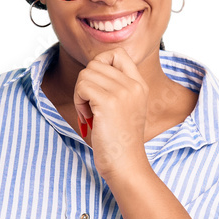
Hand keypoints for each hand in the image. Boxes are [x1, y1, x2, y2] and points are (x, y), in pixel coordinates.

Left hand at [73, 46, 148, 179]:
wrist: (125, 164)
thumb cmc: (119, 141)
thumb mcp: (125, 108)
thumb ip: (115, 87)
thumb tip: (90, 70)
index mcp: (140, 85)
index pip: (117, 53)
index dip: (100, 65)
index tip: (97, 87)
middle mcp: (134, 85)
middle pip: (96, 64)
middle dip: (86, 84)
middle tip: (90, 106)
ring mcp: (122, 92)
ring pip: (87, 73)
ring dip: (80, 93)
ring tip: (89, 113)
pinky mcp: (108, 102)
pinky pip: (82, 86)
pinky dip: (78, 101)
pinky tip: (87, 117)